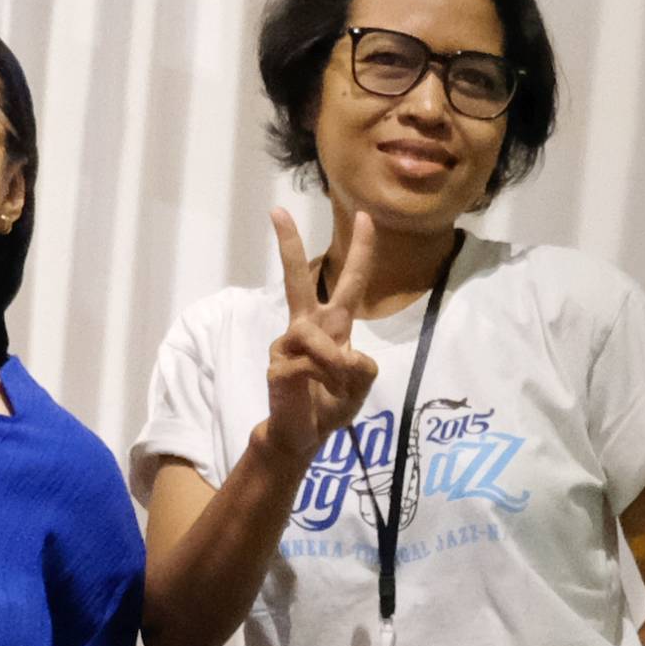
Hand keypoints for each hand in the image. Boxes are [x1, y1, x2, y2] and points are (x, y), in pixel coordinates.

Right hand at [252, 200, 376, 463]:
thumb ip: (362, 365)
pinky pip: (307, 364)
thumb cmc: (331, 403)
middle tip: (277, 211)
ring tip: (332, 385)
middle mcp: (308, 326)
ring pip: (315, 336)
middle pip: (297, 279)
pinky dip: (319, 380)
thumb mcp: (362, 383)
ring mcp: (288, 342)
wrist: (303, 433)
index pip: (350, 282)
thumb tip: (339, 352)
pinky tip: (312, 393)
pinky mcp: (277, 363)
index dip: (360, 251)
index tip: (367, 218)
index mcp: (334, 324)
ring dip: (333, 363)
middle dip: (288, 245)